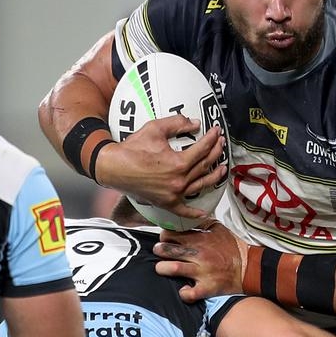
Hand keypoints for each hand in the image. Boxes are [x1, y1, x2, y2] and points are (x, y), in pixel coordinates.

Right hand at [96, 115, 226, 217]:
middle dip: (215, 152)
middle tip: (220, 143)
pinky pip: (183, 210)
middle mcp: (179, 181)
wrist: (112, 166)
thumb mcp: (155, 129)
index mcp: (179, 164)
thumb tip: (195, 123)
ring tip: (222, 168)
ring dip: (214, 177)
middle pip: (205, 166)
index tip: (216, 131)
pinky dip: (194, 213)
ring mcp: (173, 194)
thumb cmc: (132, 148)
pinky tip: (204, 213)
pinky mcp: (165, 203)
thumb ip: (177, 123)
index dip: (212, 138)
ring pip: (200, 186)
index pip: (203, 149)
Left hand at [154, 221, 248, 301]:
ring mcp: (202, 272)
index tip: (166, 239)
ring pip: (173, 269)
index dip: (165, 236)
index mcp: (200, 240)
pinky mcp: (207, 288)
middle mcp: (198, 255)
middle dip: (160, 250)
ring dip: (163, 269)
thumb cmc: (233, 249)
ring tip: (164, 268)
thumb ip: (203, 224)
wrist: (249, 267)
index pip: (172, 234)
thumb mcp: (219, 229)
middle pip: (168, 250)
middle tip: (161, 252)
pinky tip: (184, 290)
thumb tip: (190, 218)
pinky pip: (189, 294)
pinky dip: (184, 293)